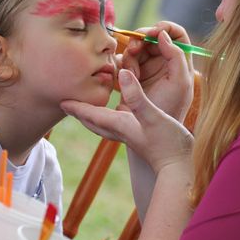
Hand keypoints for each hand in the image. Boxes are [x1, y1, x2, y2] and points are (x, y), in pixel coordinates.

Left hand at [61, 69, 192, 173]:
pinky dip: (109, 115)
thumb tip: (122, 73)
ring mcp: (130, 134)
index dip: (75, 106)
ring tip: (86, 106)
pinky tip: (117, 111)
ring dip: (92, 114)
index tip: (59, 99)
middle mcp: (120, 130)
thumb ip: (137, 96)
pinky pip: (116, 123)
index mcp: (118, 124)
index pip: (90, 114)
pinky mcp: (140, 135)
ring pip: (103, 123)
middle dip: (79, 111)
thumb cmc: (167, 142)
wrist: (180, 166)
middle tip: (66, 103)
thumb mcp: (152, 115)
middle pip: (92, 120)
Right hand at [121, 21, 194, 120]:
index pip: (177, 34)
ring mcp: (147, 69)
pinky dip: (122, 64)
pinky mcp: (131, 76)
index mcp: (180, 63)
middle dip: (142, 39)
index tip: (154, 31)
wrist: (149, 134)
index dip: (166, 27)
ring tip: (131, 71)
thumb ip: (176, 56)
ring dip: (131, 56)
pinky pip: (124, 60)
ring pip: (136, 48)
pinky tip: (123, 75)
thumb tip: (162, 34)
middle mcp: (164, 63)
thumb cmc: (170, 111)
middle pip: (152, 37)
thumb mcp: (179, 84)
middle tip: (136, 48)